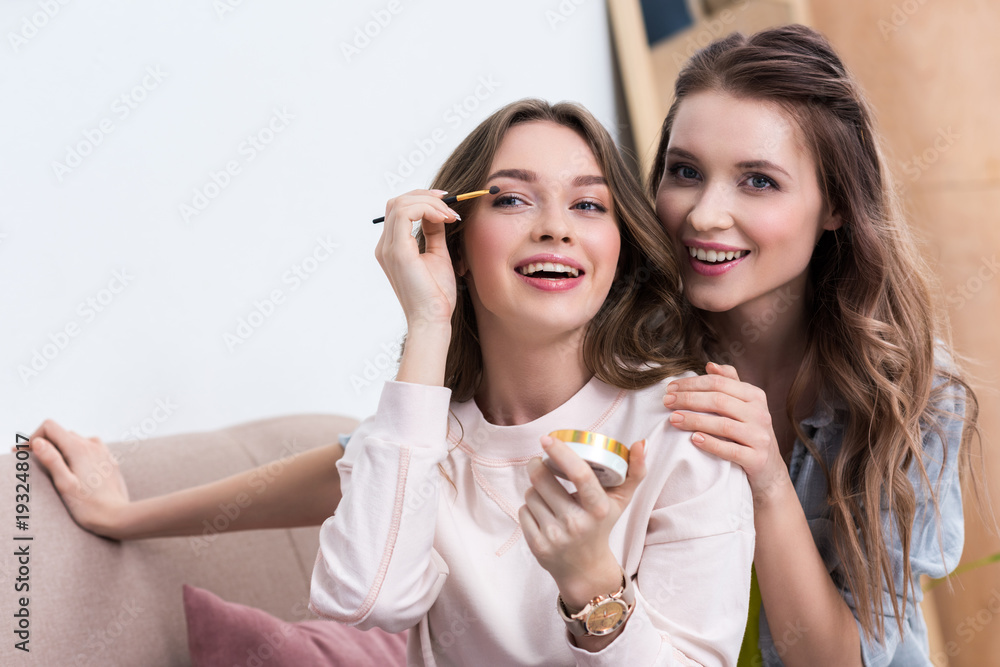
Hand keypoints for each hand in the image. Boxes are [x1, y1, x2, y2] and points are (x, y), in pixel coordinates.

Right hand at [22, 420, 130, 537]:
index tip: (23, 454)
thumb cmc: (88, 505)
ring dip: (62, 449)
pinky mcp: (109, 459)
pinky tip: (75, 471)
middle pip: (62, 434)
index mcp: (79, 448)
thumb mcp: (64, 484)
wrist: (118, 516)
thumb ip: (51, 461)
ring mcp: (103, 451)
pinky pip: (89, 449)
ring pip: (75, 441)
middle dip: (46, 445)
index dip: (33, 437)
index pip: (50, 427)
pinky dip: (76, 454)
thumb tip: (37, 442)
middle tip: (34, 464)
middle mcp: (93, 444)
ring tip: (55, 470)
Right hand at [374, 189, 461, 329]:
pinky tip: (444, 218)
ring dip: (429, 202)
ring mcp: (388, 248)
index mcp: (392, 248)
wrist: (432, 319)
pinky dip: (427, 209)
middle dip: (425, 196)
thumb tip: (438, 212)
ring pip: (400, 203)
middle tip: (450, 201)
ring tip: (450, 214)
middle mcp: (385, 247)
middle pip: (397, 202)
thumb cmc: (436, 295)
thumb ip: (434, 233)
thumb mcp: (437, 255)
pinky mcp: (398, 251)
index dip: (423, 201)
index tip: (447, 206)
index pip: (399, 210)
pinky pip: (406, 213)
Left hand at [518, 435, 646, 608]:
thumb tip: (640, 443)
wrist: (585, 569)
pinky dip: (529, 508)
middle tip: (539, 462)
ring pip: (530, 494)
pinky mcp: (538, 546)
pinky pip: (522, 511)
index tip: (548, 439)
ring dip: (535, 489)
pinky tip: (542, 513)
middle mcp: (576, 523)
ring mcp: (556, 536)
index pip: (579, 474)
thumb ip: (635, 471)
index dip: (561, 453)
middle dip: (536, 465)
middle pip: (542, 479)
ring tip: (547, 494)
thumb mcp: (621, 501)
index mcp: (598, 508)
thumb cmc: (601, 525)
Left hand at [664, 362, 787, 500]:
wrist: (768, 469)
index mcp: (755, 396)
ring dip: (695, 420)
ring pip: (723, 425)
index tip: (670, 388)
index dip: (692, 384)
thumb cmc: (748, 432)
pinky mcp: (757, 459)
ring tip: (673, 419)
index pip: (719, 383)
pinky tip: (693, 439)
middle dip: (689, 399)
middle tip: (667, 402)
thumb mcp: (744, 405)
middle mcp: (760, 414)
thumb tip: (710, 365)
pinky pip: (730, 450)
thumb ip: (729, 383)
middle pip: (719, 401)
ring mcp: (760, 437)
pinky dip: (711, 443)